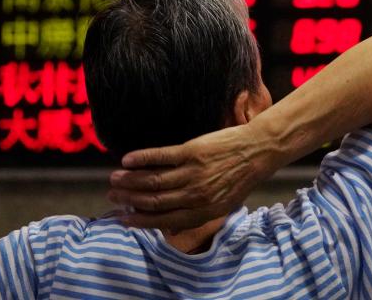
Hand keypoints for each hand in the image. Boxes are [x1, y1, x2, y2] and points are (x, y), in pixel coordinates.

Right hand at [107, 123, 277, 231]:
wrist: (260, 149)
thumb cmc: (241, 176)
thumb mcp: (224, 203)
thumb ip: (198, 212)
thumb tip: (173, 223)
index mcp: (204, 212)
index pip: (164, 220)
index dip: (141, 221)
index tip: (123, 218)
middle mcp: (196, 196)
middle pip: (154, 201)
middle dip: (129, 200)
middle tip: (112, 196)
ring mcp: (193, 173)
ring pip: (153, 181)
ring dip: (130, 181)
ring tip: (114, 179)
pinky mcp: (192, 151)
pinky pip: (161, 157)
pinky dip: (142, 159)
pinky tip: (127, 160)